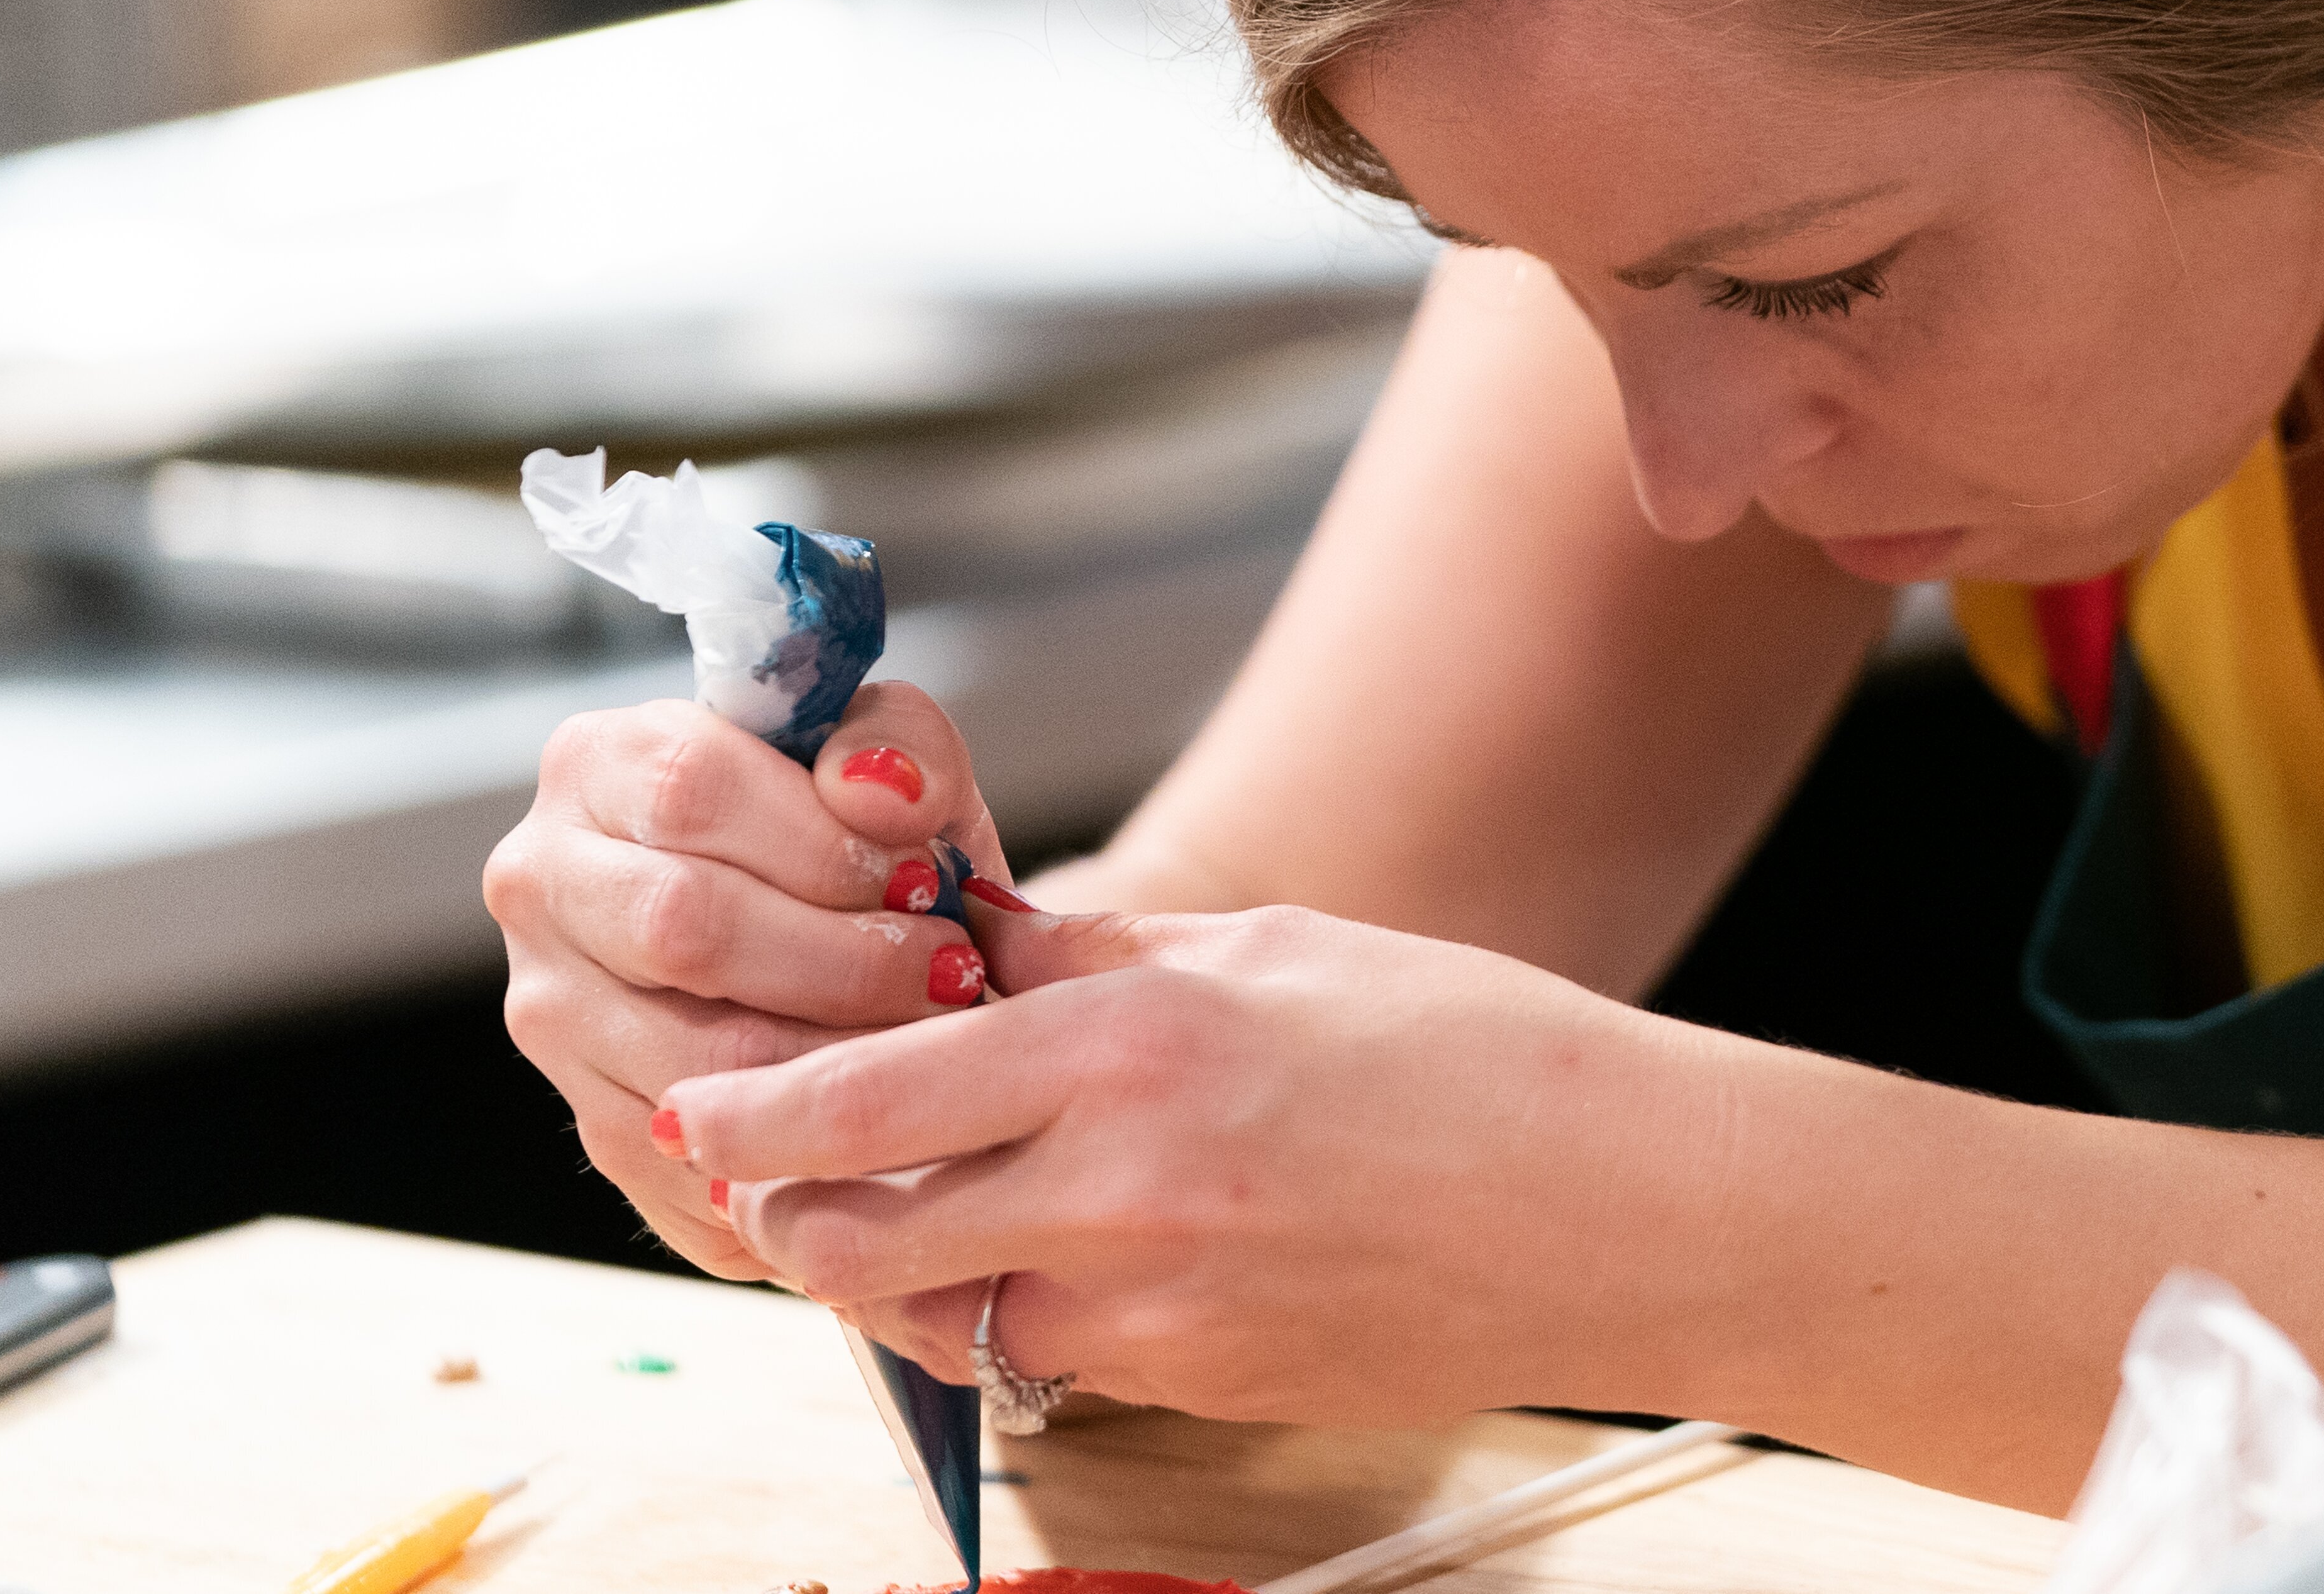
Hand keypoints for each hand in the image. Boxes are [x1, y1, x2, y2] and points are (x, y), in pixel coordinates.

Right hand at [483, 683, 1014, 1278]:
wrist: (840, 954)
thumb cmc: (860, 846)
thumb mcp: (894, 768)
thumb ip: (897, 744)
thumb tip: (884, 795)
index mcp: (596, 763)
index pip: (691, 789)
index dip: (824, 843)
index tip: (923, 882)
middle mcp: (543, 884)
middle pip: (683, 928)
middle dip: (843, 959)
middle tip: (948, 974)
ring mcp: (553, 1013)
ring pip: (699, 1057)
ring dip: (841, 1059)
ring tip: (931, 1043)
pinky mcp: (594, 1122)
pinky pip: (707, 1155)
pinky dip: (815, 1144)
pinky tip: (887, 1116)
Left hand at [654, 901, 1738, 1422]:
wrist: (1624, 1209)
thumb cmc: (1474, 1053)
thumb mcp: (1271, 951)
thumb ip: (1095, 954)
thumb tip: (964, 938)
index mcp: (1134, 1043)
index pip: (866, 1097)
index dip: (754, 1112)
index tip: (699, 1109)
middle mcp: (1125, 1185)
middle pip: (856, 1238)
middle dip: (799, 1214)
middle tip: (796, 1177)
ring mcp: (1160, 1306)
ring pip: (942, 1316)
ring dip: (918, 1273)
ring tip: (961, 1207)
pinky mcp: (1199, 1386)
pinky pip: (1056, 1363)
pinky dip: (1038, 1316)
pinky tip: (1106, 1256)